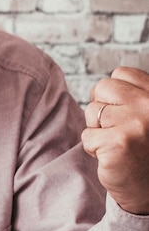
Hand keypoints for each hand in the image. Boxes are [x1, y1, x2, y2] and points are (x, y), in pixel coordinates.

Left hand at [82, 67, 148, 214]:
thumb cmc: (144, 151)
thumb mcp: (146, 115)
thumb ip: (133, 96)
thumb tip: (99, 87)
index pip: (122, 73)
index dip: (113, 94)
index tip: (122, 114)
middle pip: (102, 88)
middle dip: (102, 110)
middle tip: (118, 132)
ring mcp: (136, 123)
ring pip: (91, 112)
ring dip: (97, 130)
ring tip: (118, 145)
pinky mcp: (118, 143)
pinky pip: (87, 136)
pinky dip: (94, 149)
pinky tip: (113, 157)